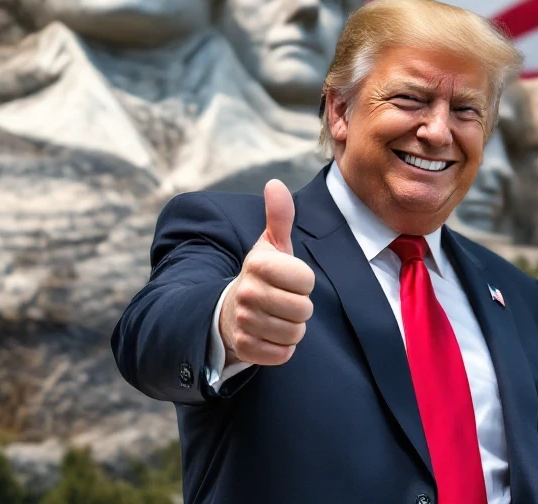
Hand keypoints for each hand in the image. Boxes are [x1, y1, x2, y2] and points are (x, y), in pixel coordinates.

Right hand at [219, 179, 315, 366]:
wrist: (231, 310)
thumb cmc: (262, 275)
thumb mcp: (271, 245)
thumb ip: (279, 216)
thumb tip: (275, 184)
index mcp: (258, 264)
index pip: (306, 280)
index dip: (304, 281)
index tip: (290, 279)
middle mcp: (247, 292)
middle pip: (303, 309)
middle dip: (301, 307)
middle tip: (284, 300)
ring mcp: (244, 321)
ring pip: (295, 333)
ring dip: (293, 328)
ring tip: (278, 316)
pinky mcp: (244, 348)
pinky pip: (283, 354)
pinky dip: (283, 348)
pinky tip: (271, 334)